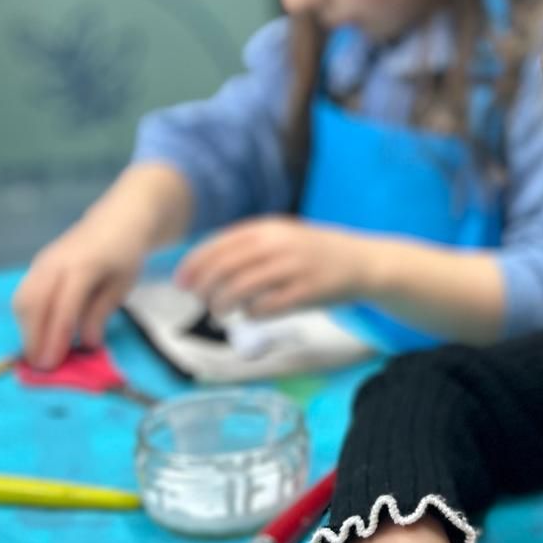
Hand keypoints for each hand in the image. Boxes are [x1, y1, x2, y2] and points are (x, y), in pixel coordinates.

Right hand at [14, 219, 142, 368]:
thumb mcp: (122, 285)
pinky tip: (38, 335)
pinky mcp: (36, 266)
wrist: (116, 220)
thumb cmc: (123, 255)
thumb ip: (101, 313)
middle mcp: (56, 262)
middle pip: (33, 303)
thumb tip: (88, 344)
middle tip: (42, 367)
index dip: (56, 336)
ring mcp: (43, 261)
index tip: (52, 365)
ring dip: (27, 330)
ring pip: (23, 300)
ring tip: (40, 354)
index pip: (64, 305)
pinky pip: (24, 295)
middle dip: (33, 337)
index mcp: (84, 265)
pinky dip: (27, 319)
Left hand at [176, 217, 380, 316]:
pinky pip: (266, 307)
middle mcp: (278, 245)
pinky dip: (250, 313)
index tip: (181, 282)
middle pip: (225, 268)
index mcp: (268, 228)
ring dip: (223, 304)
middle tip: (198, 300)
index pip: (219, 245)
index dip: (195, 265)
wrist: (362, 262)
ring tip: (219, 312)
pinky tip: (249, 313)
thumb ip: (248, 246)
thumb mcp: (281, 236)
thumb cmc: (314, 252)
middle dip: (204, 287)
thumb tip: (203, 267)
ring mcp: (293, 269)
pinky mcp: (306, 293)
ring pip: (241, 289)